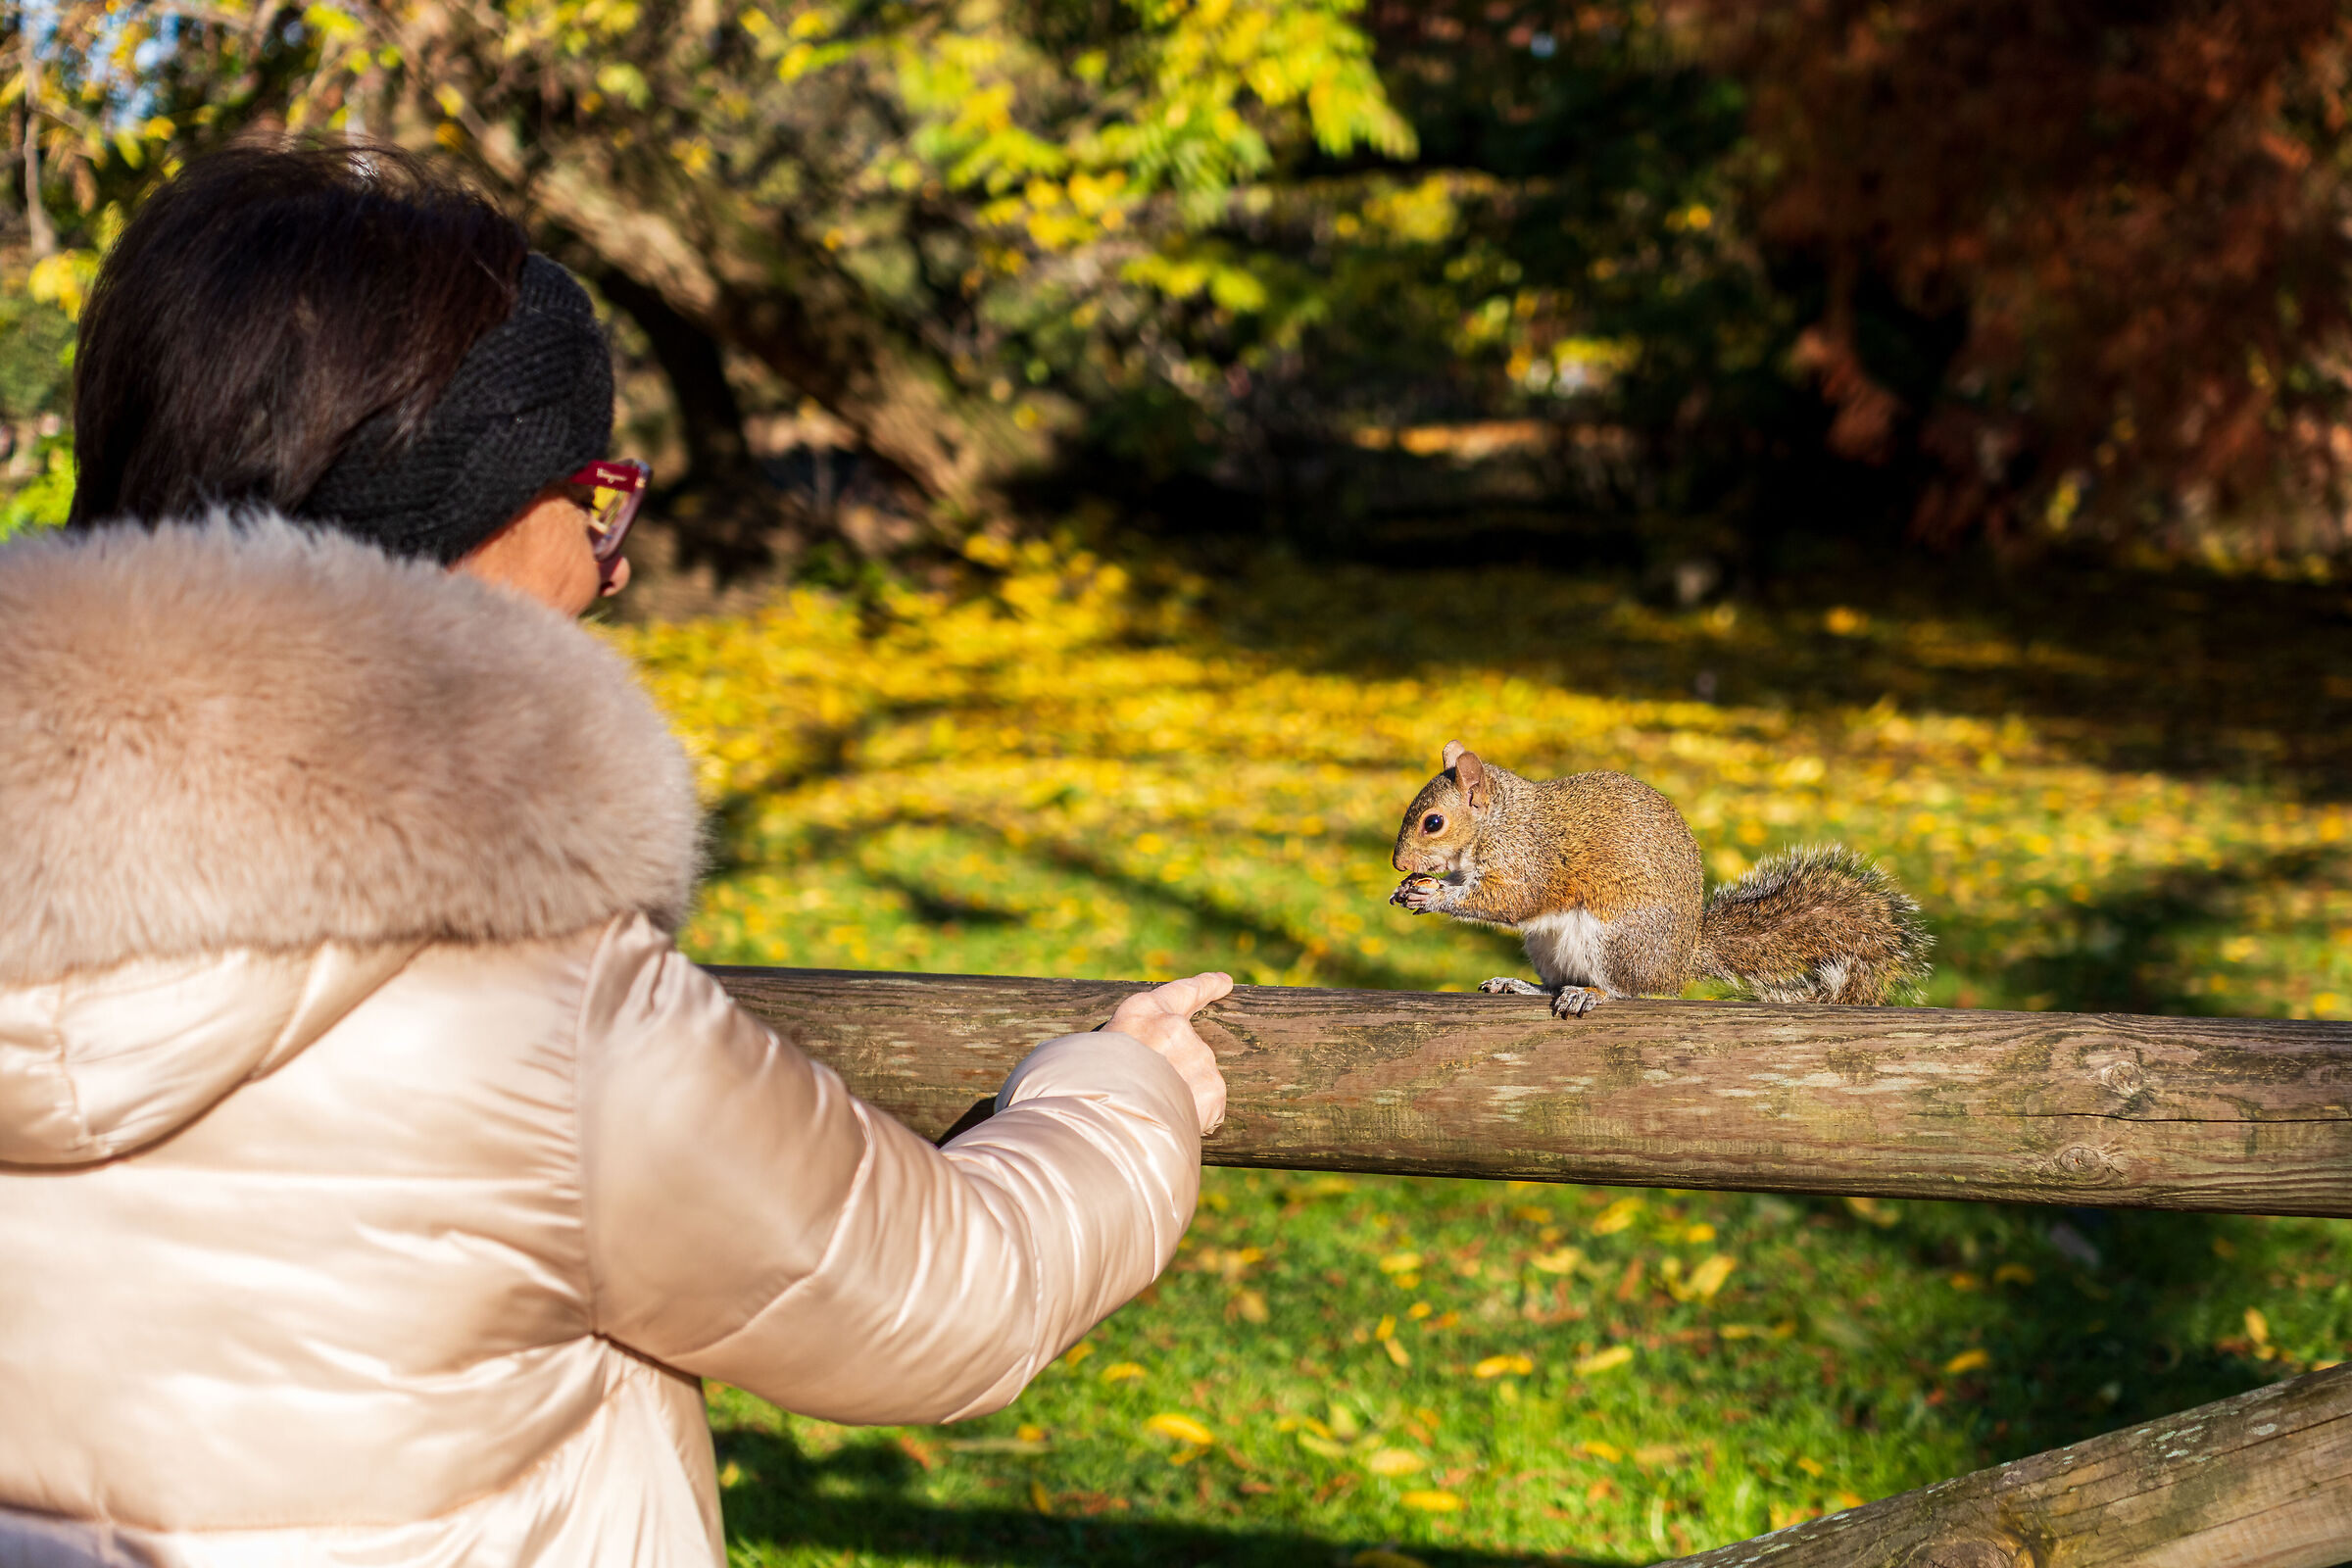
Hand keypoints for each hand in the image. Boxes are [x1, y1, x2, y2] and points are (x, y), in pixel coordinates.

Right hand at [1106, 972, 1231, 1135]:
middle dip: (1180, 1071)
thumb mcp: (1096, 1054)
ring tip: (1151, 1116)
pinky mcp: (1212, 1085)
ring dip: (1182, 1098)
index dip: (1205, 986)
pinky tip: (1171, 1125)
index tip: (1224, 982)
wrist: (1105, 1118)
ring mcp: (1196, 1055)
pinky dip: (1195, 1119)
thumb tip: (1141, 1067)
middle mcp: (1173, 1027)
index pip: (1181, 992)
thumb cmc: (1088, 1087)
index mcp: (1141, 1012)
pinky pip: (1208, 1107)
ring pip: (1196, 1080)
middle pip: (1187, 1049)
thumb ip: (1126, 1051)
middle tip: (1155, 1093)